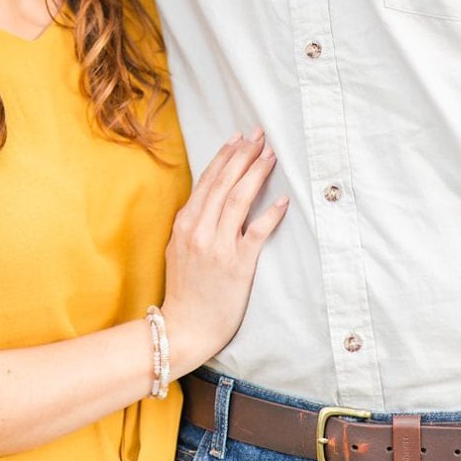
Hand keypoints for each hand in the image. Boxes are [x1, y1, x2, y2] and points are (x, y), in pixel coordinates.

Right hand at [160, 131, 288, 375]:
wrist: (185, 326)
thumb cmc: (184, 290)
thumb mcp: (177, 249)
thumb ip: (192, 225)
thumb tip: (208, 202)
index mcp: (184, 223)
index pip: (207, 181)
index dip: (225, 157)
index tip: (239, 138)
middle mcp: (199, 229)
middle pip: (224, 183)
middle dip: (243, 156)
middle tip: (259, 135)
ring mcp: (217, 245)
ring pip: (239, 200)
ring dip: (256, 174)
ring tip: (270, 155)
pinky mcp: (237, 264)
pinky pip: (256, 233)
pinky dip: (270, 215)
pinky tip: (282, 201)